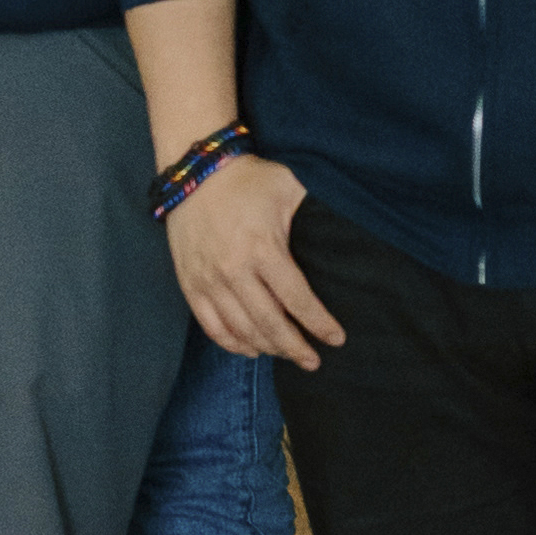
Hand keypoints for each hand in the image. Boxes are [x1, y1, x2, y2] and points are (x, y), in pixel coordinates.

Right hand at [164, 153, 343, 369]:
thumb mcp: (288, 185)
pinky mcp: (190, 284)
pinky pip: (212, 326)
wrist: (194, 173)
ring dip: (268, 348)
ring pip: (242, 330)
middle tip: (313, 361)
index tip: (336, 338)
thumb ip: (314, 209)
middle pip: (269, 324)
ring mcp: (209, 280)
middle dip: (296, 348)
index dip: (319, 323)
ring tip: (287, 354)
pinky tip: (251, 349)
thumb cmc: (247, 180)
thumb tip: (345, 227)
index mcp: (263, 248)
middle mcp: (234, 270)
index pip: (296, 299)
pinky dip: (232, 344)